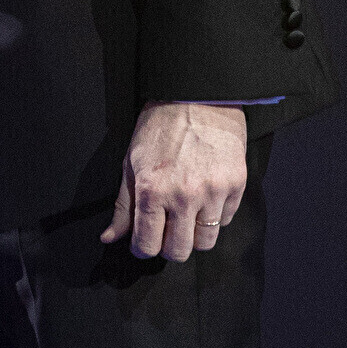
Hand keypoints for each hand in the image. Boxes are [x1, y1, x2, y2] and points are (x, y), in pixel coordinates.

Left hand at [101, 101, 247, 261]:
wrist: (197, 96)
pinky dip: (215, 215)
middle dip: (169, 247)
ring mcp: (213, 191)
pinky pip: (226, 220)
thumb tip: (110, 237)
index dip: (143, 248)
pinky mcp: (236, 184)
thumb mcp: (132, 162)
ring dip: (194, 234)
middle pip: (179, 251)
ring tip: (188, 215)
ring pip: (206, 241)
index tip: (145, 242)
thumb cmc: (160, 126)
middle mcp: (183, 195)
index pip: (147, 245)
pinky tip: (206, 196)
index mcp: (152, 190)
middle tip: (167, 231)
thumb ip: (123, 206)